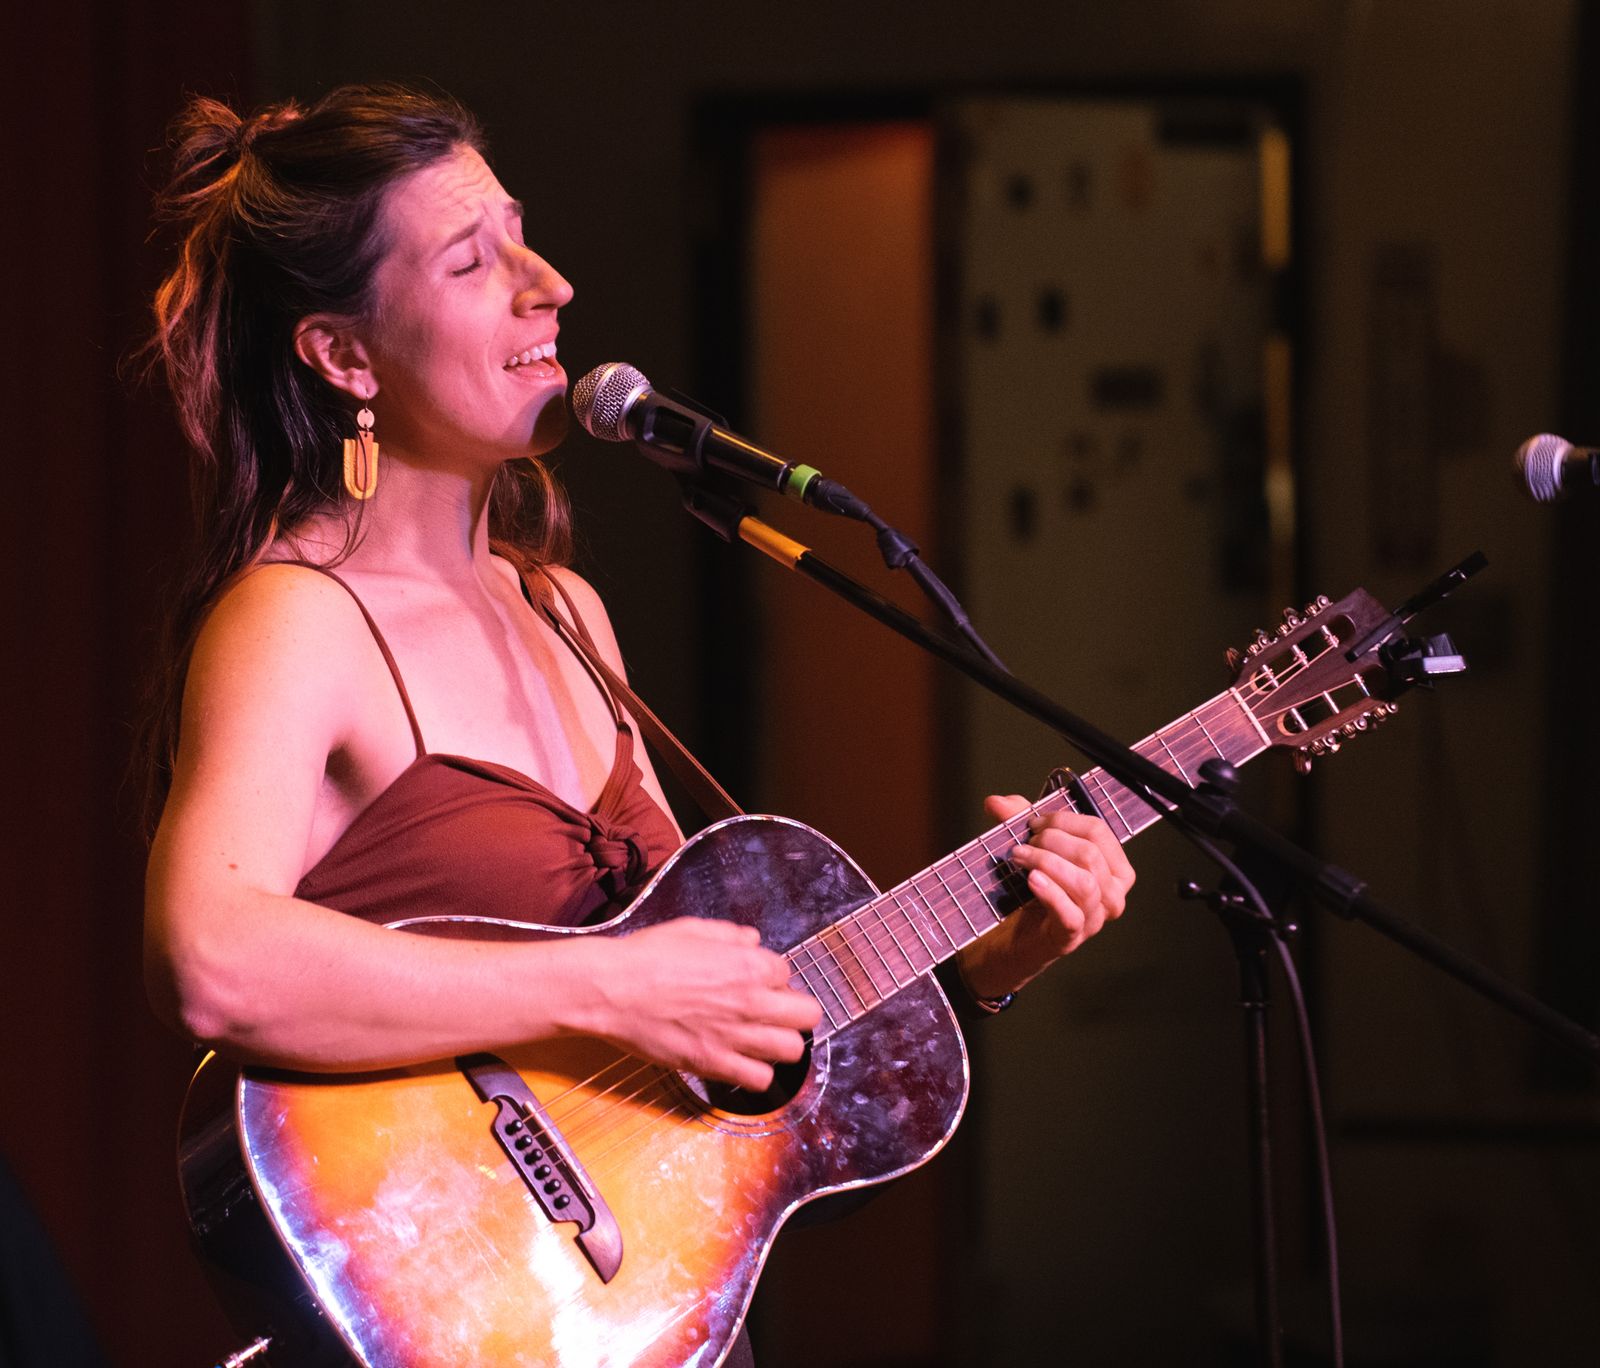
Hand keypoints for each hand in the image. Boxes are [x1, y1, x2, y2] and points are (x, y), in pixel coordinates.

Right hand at [582, 917, 821, 1090]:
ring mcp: (734, 1037)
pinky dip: (756, 1072)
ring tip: (760, 1037)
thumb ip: (730, 935)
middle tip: (773, 1010)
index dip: (772, 977)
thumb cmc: (647, 956)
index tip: (756, 980)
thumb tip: (752, 940)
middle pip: (807, 1015)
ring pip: (791, 1050)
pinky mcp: (713, 1064)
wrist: (611, 990)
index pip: (787, 973)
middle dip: (794, 1010)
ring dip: (780, 1042)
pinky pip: (759, 1079)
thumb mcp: (692, 929)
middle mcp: (751, 1002)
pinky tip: (741, 1059)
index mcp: (749, 965)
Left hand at [956, 795, 1135, 999]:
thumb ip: (1016, 820)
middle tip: (1024, 844)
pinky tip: (1031, 879)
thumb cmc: (1031, 890)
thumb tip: (996, 802)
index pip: (1099, 831)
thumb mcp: (1029, 847)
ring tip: (1019, 857)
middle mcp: (1112, 895)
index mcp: (1112, 868)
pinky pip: (1071, 913)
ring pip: (1085, 883)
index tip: (1033, 823)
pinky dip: (1050, 892)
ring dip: (1046, 862)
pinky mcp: (1071, 937)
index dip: (1063, 820)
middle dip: (1052, 840)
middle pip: (1090, 854)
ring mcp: (1095, 919)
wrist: (1012, 938)